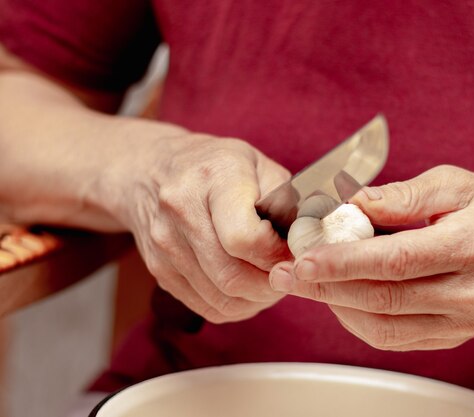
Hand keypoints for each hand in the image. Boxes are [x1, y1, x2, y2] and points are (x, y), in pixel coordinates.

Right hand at [108, 133, 291, 322]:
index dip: (275, 255)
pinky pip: (206, 307)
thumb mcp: (259, 164)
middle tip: (291, 276)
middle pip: (233, 276)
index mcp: (212, 178)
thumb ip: (287, 199)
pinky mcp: (159, 270)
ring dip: (256, 300)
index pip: (244, 238)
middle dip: (272, 285)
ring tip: (273, 282)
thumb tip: (308, 240)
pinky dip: (236, 306)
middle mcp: (181, 211)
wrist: (151, 170)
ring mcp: (165, 245)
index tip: (292, 251)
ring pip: (221, 298)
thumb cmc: (217, 165)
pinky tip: (249, 289)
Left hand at [269, 165, 473, 349]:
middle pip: (382, 297)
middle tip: (282, 274)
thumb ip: (407, 195)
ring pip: (382, 324)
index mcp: (471, 245)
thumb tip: (356, 203)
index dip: (344, 262)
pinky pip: (393, 338)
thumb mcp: (460, 184)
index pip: (397, 260)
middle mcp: (467, 293)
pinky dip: (357, 320)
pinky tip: (339, 298)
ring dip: (335, 305)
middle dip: (324, 287)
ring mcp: (460, 323)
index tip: (302, 259)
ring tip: (303, 283)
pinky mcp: (451, 339)